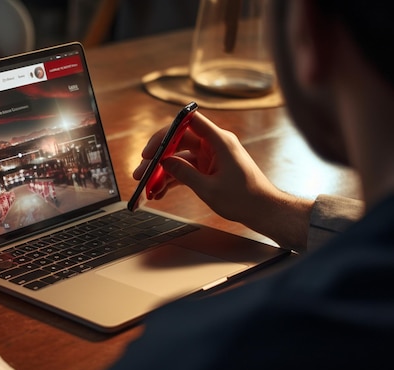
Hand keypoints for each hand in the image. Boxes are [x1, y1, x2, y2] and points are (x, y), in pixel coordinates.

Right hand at [133, 112, 312, 250]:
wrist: (263, 211)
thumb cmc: (245, 198)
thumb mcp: (209, 189)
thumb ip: (185, 174)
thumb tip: (164, 162)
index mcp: (219, 141)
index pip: (188, 122)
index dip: (166, 132)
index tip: (151, 149)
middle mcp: (214, 145)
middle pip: (178, 142)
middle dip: (158, 157)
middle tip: (141, 171)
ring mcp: (211, 157)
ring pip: (179, 158)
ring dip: (162, 172)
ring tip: (147, 187)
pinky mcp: (209, 169)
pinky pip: (186, 170)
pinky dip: (173, 180)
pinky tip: (160, 192)